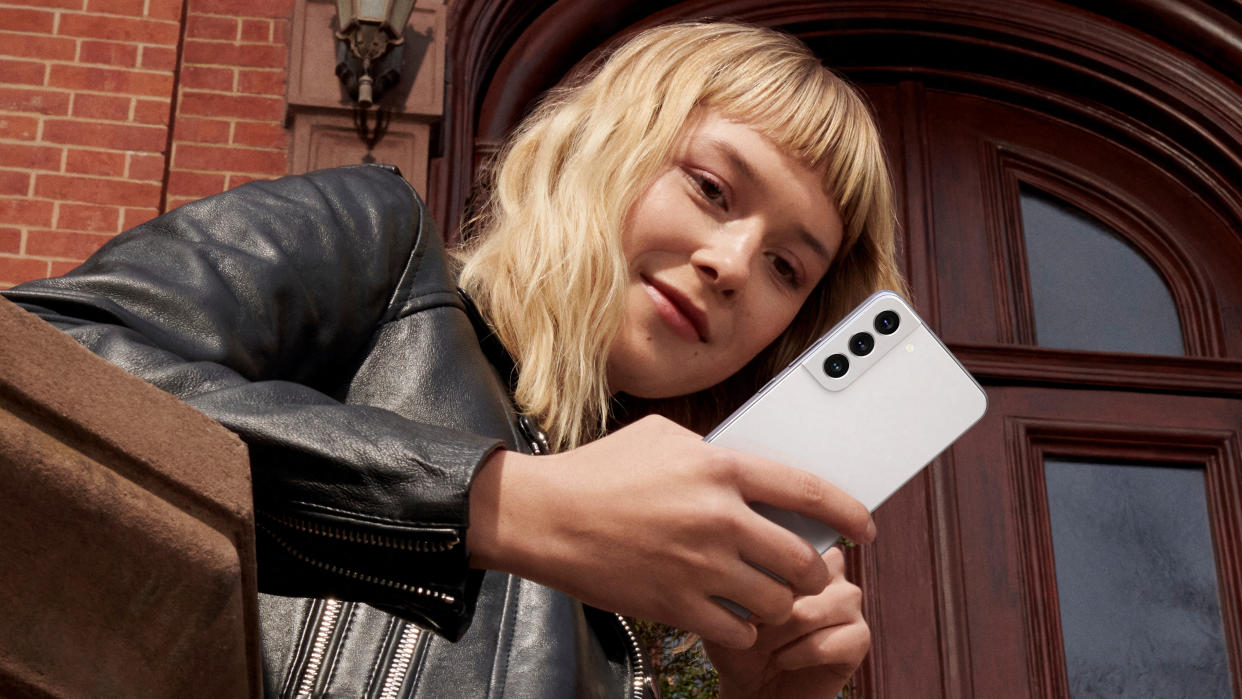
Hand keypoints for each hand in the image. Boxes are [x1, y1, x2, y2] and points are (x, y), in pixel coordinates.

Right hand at [467, 414, 874, 648]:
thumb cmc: (598, 472)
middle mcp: (719, 519)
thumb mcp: (662, 437)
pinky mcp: (677, 605)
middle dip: (812, 571)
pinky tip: (728, 612)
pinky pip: (739, 629)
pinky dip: (742, 626)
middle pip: (801, 559)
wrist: (545, 516)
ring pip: (776, 600)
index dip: (850, 512)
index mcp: (720, 469)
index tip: (866, 527)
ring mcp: (700, 567)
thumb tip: (751, 471)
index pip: (809, 491)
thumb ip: (714, 453)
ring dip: (777, 600)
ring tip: (760, 591)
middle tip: (803, 571)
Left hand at [705, 547, 869, 697]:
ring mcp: (850, 601)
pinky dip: (799, 656)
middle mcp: (831, 569)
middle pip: (795, 583)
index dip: (757, 577)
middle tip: (752, 630)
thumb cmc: (739, 640)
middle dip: (766, 612)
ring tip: (766, 648)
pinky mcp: (860, 637)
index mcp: (800, 549)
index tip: (740, 599)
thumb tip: (751, 577)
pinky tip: (784, 660)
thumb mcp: (725, 609)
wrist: (753, 686)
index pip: (783, 546)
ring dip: (779, 637)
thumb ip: (737, 583)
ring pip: (810, 613)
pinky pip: (829, 642)